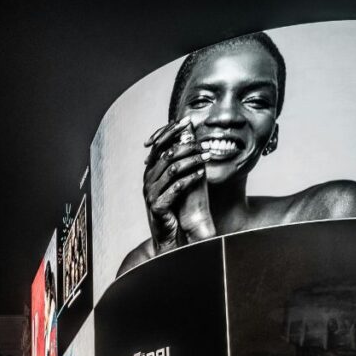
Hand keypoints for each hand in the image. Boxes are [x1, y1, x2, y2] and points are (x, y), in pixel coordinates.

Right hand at [143, 117, 211, 250]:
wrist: (167, 234)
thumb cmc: (173, 206)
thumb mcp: (174, 181)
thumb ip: (177, 161)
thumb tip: (189, 136)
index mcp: (150, 170)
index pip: (159, 143)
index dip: (172, 131)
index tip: (188, 121)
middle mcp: (148, 179)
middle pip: (167, 154)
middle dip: (187, 146)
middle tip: (204, 142)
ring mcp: (151, 193)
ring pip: (172, 170)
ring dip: (192, 161)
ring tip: (207, 157)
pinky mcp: (157, 206)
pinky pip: (175, 189)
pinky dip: (189, 179)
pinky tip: (201, 174)